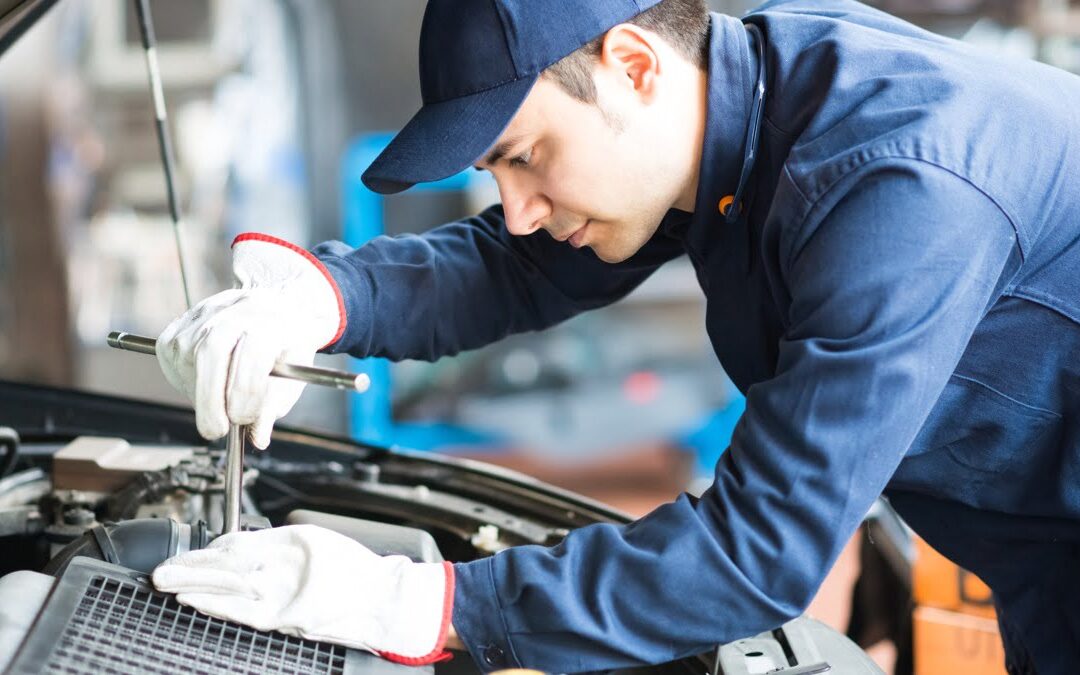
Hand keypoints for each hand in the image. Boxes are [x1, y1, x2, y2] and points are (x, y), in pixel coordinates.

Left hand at [152, 525, 454, 663]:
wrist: (382, 601)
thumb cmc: (353, 570)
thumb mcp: (316, 539)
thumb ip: (276, 542)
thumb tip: (236, 546)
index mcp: (294, 542)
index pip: (239, 543)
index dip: (209, 548)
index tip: (191, 550)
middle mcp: (285, 569)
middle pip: (226, 566)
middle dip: (190, 568)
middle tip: (161, 570)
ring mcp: (284, 597)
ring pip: (228, 589)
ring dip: (194, 587)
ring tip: (167, 584)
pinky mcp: (285, 621)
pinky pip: (242, 613)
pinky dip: (215, 606)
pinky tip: (194, 603)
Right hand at [156, 234, 344, 447]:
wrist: (276, 309)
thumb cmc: (286, 345)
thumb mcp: (294, 375)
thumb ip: (274, 406)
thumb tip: (256, 437)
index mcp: (271, 318)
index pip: (251, 355)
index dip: (245, 395)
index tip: (243, 420)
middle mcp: (234, 309)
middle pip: (211, 350)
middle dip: (210, 398)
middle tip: (216, 429)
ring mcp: (204, 312)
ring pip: (188, 355)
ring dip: (199, 391)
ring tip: (218, 401)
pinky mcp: (181, 322)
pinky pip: (171, 354)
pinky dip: (183, 378)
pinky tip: (203, 385)